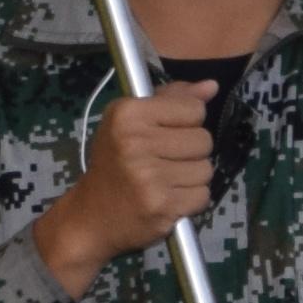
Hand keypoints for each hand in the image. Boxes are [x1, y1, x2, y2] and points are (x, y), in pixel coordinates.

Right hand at [34, 81, 220, 293]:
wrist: (91, 216)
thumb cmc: (114, 163)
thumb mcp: (131, 122)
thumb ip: (172, 100)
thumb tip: (212, 86)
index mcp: (127, 114)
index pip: (193, 109)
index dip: (187, 123)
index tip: (166, 135)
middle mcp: (136, 142)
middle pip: (203, 140)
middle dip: (191, 152)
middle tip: (165, 162)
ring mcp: (149, 176)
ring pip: (206, 169)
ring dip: (192, 177)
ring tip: (166, 181)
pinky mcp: (162, 205)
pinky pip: (203, 195)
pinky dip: (191, 199)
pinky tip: (169, 198)